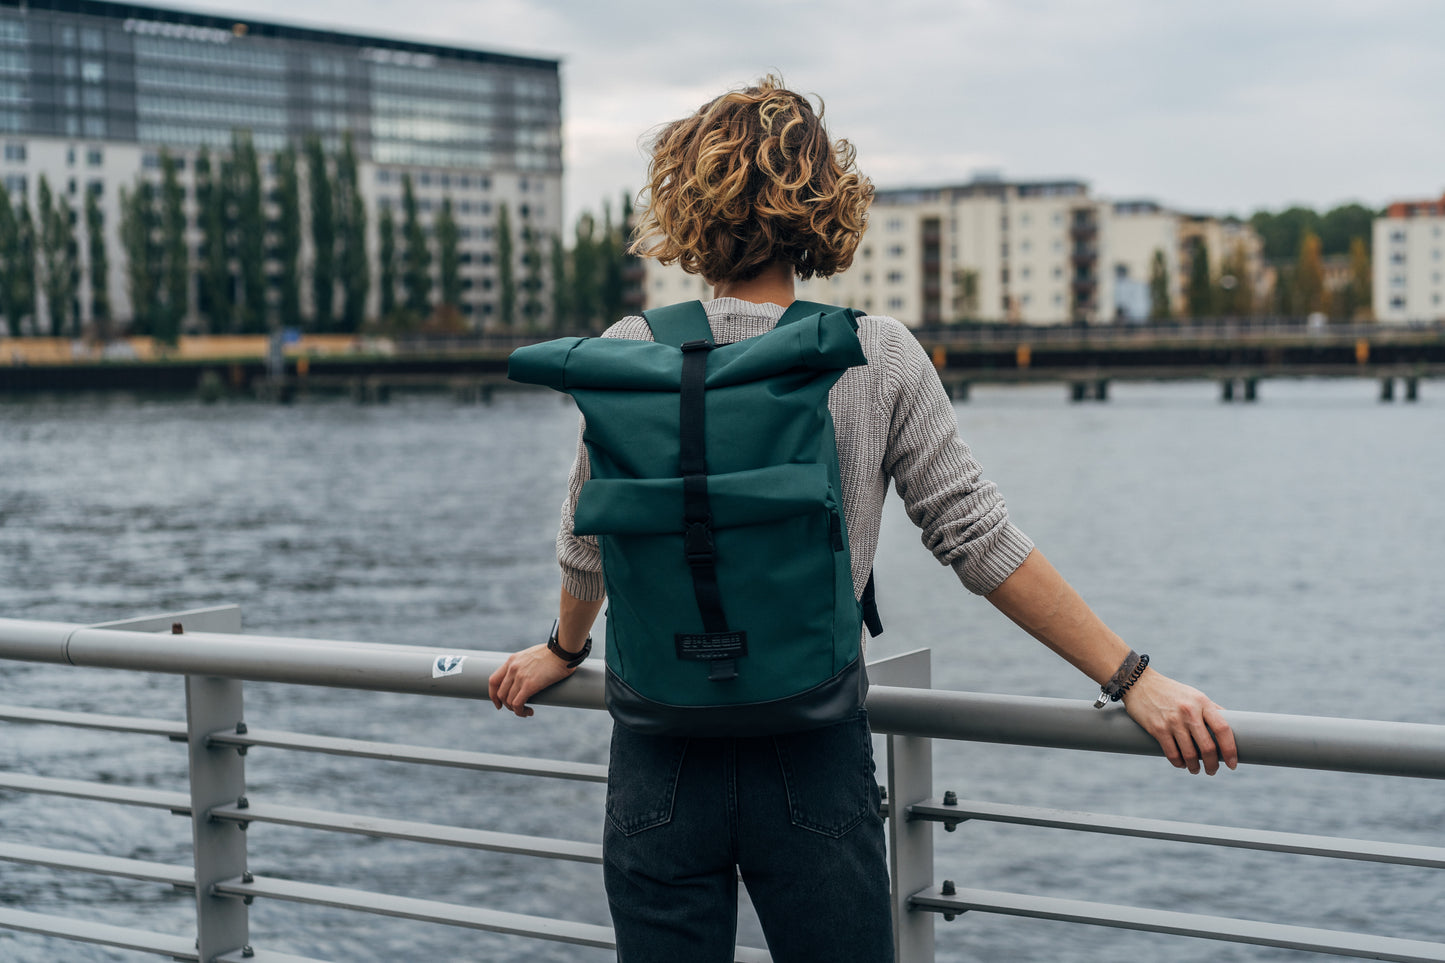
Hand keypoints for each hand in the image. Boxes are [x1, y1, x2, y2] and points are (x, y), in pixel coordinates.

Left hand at [488, 644, 574, 717]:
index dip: (493, 695)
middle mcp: (513, 668)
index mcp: (512, 660)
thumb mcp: (532, 655)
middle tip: (518, 708)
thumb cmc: (553, 653)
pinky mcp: (530, 685)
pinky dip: (521, 711)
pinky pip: (517, 704)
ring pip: (509, 701)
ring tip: (526, 711)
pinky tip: (530, 711)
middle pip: (500, 694)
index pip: (493, 680)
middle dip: (507, 705)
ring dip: (516, 710)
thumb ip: (525, 664)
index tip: (499, 703)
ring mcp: (520, 677)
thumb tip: (528, 675)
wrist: (563, 651)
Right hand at [1121, 669, 1237, 774]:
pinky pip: (1172, 753)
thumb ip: (1210, 709)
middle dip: (1213, 765)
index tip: (1232, 764)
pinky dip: (1178, 763)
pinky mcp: (1157, 728)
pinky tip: (1181, 764)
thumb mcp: (1194, 695)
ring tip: (1196, 770)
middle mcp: (1189, 711)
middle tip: (1213, 770)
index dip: (1230, 750)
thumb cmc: (1171, 691)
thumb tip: (1233, 724)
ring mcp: (1172, 721)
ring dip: (1195, 767)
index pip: (1223, 729)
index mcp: (1202, 702)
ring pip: (1190, 754)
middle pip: (1208, 747)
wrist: (1139, 682)